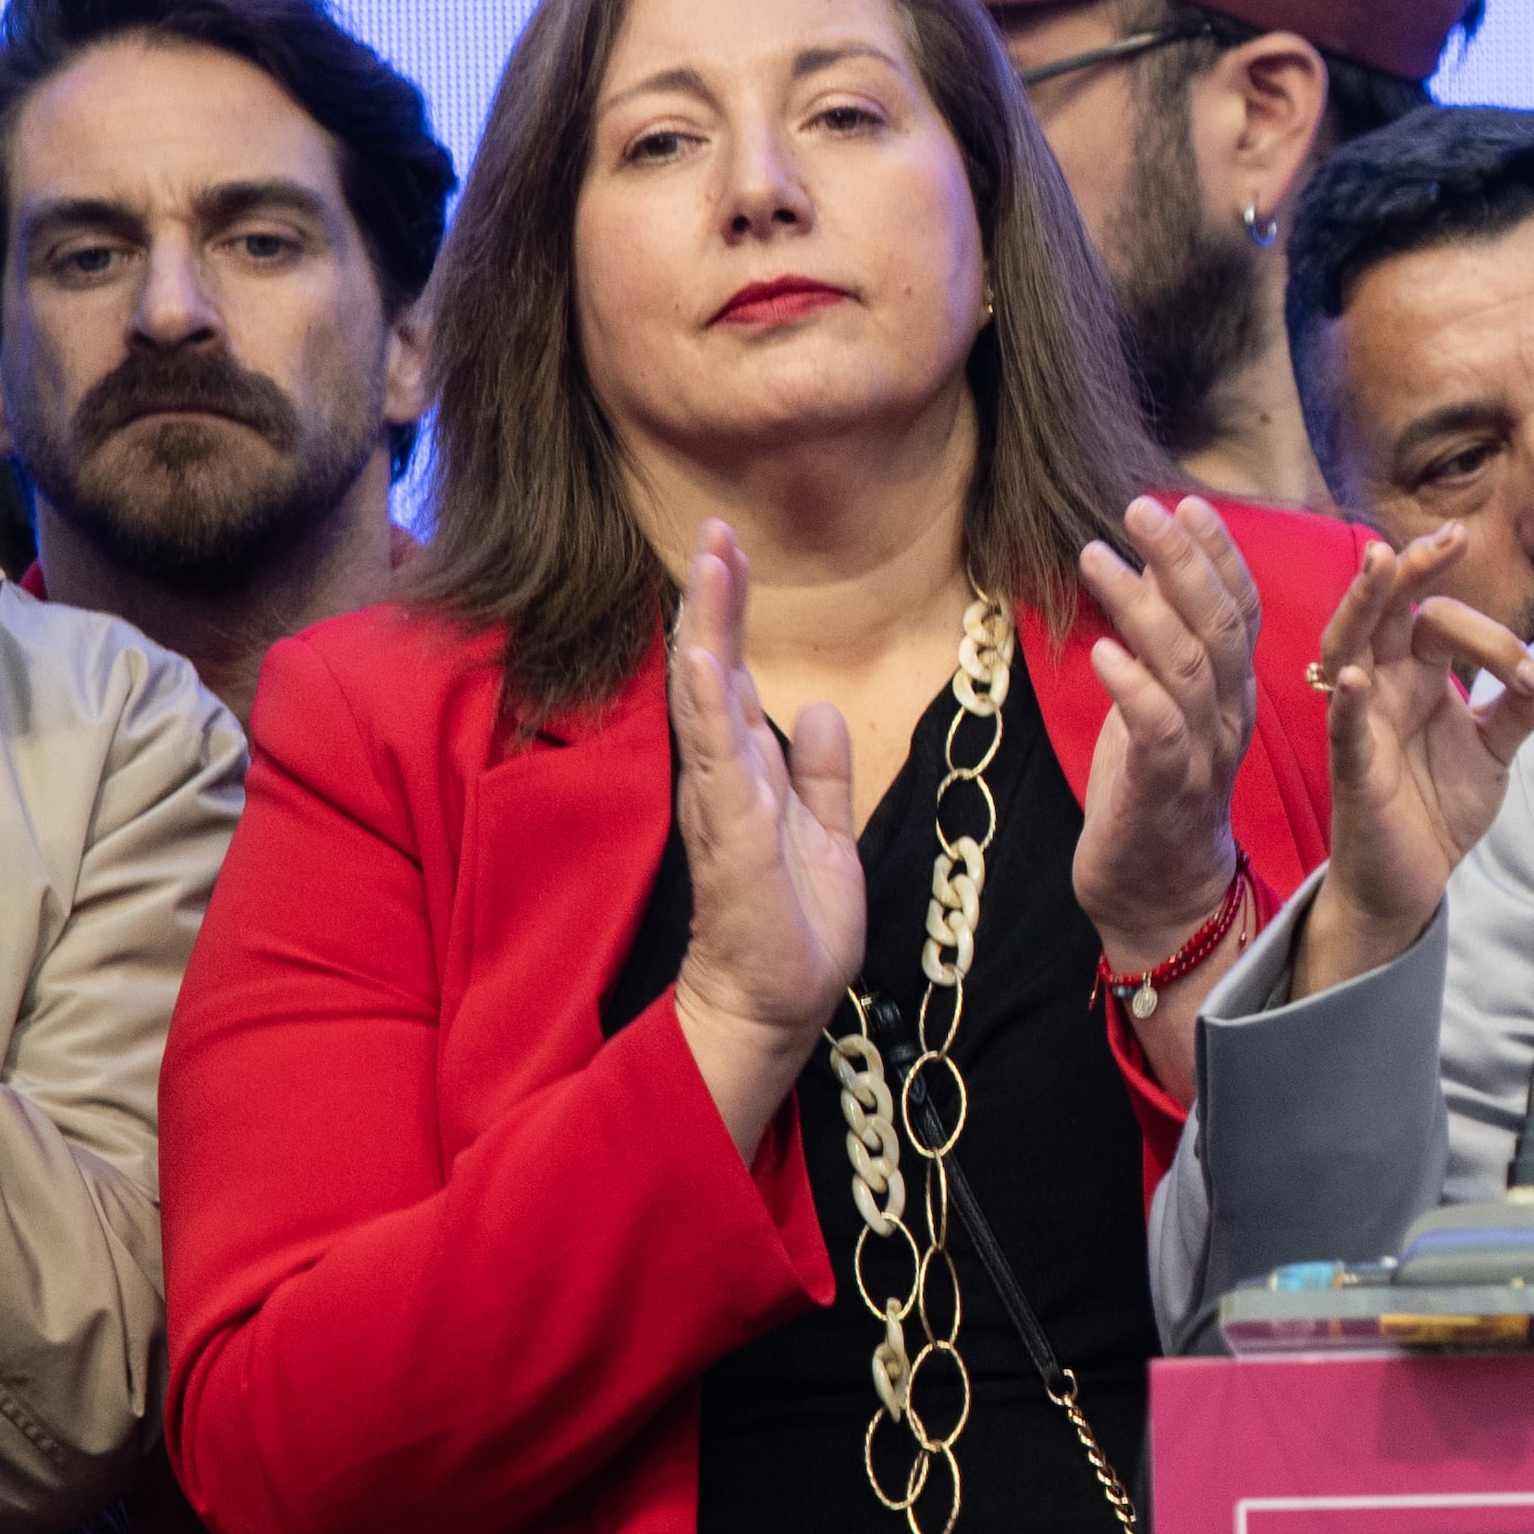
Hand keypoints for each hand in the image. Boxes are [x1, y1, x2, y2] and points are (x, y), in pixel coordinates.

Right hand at [664, 521, 863, 1148]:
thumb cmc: (792, 927)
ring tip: (710, 563)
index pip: (735, 675)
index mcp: (750, 772)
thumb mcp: (828, 834)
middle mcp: (726, 777)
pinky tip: (706, 658)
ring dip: (709, 629)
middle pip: (714, 669)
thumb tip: (824, 709)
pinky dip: (709, 706)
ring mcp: (723, 803)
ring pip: (708, 699)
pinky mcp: (732, 836)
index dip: (733, 613)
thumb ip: (823, 773)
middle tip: (715, 528)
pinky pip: (718, 761)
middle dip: (715, 598)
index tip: (732, 548)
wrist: (775, 1005)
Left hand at [1071, 492, 1265, 957]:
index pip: (1241, 609)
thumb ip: (1164, 637)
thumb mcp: (1160, 703)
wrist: (1157, 898)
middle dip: (1183, 560)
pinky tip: (1100, 651)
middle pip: (1220, 625)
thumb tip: (1149, 559)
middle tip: (1140, 507)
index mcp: (1231, 693)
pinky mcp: (1164, 794)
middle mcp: (1228, 717)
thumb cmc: (1154, 793)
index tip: (1187, 502)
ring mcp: (1201, 756)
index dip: (1219, 554)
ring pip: (1189, 668)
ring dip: (1142, 606)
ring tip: (1095, 557)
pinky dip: (1132, 688)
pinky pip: (1158, 733)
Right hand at [1297, 525, 1533, 998]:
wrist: (1413, 883)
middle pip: (1387, 612)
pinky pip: (1343, 731)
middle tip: (1448, 538)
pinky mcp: (1352, 771)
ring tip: (1379, 564)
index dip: (1497, 642)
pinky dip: (1347, 703)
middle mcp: (1384, 686)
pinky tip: (1355, 678)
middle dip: (1412, 570)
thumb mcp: (1497, 752)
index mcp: (1419, 675)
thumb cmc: (1441, 808)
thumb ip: (1528, 706)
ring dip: (1362, 606)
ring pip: (1348, 649)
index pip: (1444, 622)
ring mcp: (1362, 723)